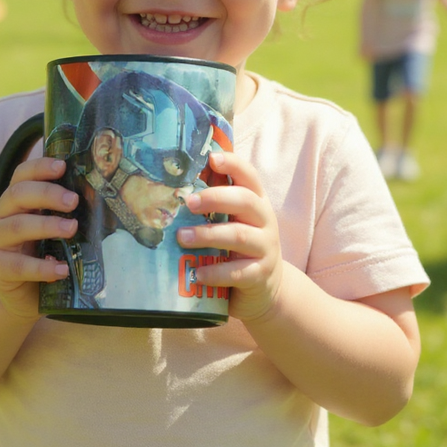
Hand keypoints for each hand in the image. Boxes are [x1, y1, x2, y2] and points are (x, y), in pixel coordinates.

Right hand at [0, 156, 77, 318]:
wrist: (21, 292)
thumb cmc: (41, 251)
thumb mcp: (50, 226)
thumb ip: (63, 211)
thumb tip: (98, 197)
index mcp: (14, 200)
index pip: (21, 175)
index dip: (40, 167)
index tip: (63, 166)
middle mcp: (1, 215)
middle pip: (18, 195)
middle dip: (47, 193)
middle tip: (73, 200)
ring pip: (18, 227)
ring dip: (47, 225)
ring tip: (71, 229)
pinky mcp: (0, 268)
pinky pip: (20, 265)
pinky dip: (42, 267)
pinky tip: (62, 269)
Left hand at [177, 152, 283, 322]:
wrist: (266, 287)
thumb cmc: (240, 246)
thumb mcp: (234, 220)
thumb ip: (216, 202)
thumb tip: (180, 180)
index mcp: (257, 201)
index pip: (249, 176)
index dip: (233, 164)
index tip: (212, 158)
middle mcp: (265, 220)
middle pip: (244, 201)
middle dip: (215, 198)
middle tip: (188, 203)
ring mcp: (265, 247)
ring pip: (239, 235)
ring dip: (207, 235)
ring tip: (181, 238)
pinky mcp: (260, 274)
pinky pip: (237, 272)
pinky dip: (215, 272)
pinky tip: (196, 273)